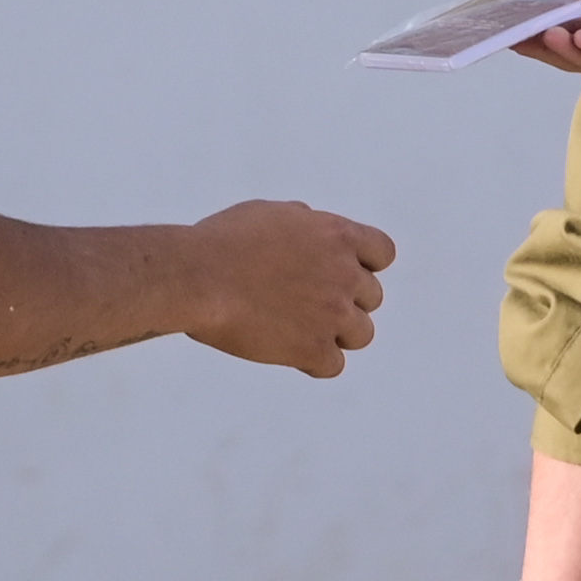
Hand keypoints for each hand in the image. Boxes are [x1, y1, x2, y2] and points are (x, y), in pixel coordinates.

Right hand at [176, 200, 394, 374]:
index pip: (382, 253)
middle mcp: (344, 275)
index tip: (339, 273)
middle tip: (306, 304)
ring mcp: (333, 314)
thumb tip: (311, 223)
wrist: (197, 277)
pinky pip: (333, 366)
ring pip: (361, 335)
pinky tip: (289, 353)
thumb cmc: (222, 242)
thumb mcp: (270, 213)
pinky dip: (314, 363)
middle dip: (344, 301)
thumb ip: (303, 221)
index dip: (364, 265)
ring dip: (335, 334)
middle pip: (372, 297)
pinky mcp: (313, 349)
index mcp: (338, 236)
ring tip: (299, 330)